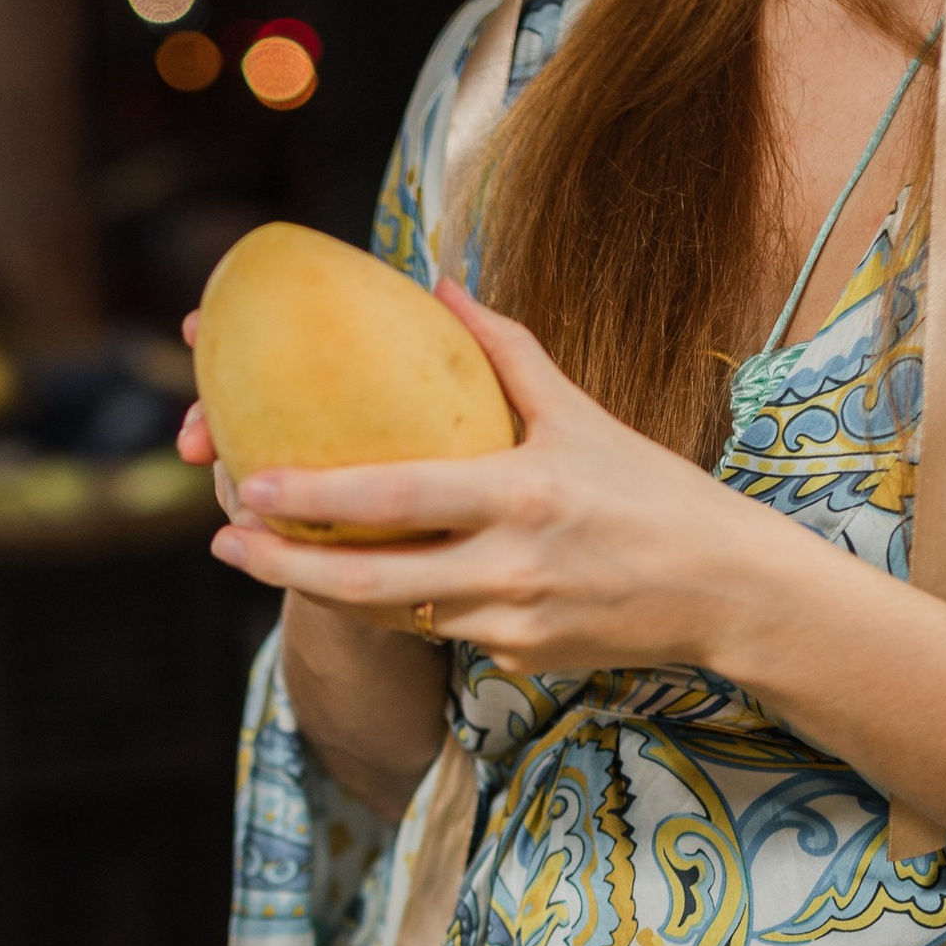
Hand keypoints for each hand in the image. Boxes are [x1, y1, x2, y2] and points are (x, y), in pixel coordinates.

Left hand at [215, 279, 804, 677]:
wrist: (725, 591)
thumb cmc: (652, 490)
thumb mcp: (583, 415)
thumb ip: (506, 353)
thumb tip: (440, 287)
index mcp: (524, 494)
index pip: (397, 500)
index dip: (315, 500)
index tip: (249, 485)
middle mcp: (512, 566)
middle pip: (370, 582)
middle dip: (284, 566)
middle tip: (220, 539)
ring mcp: (510, 622)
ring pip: (390, 615)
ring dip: (319, 590)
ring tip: (256, 559)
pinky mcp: (516, 657)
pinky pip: (434, 631)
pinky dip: (389, 606)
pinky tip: (348, 581)